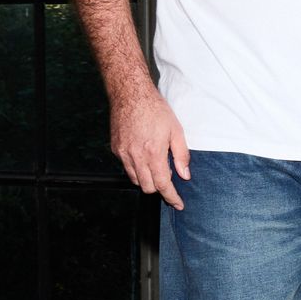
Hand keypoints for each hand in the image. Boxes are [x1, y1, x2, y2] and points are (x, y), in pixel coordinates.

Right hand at [110, 88, 189, 209]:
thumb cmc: (156, 110)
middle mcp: (135, 157)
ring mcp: (123, 154)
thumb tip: (184, 175)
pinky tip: (145, 158)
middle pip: (147, 187)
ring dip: (147, 179)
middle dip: (159, 189)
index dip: (171, 197)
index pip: (162, 184)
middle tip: (170, 180)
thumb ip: (181, 155)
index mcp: (153, 153)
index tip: (178, 204)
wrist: (131, 95)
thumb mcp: (176, 131)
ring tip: (158, 167)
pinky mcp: (116, 149)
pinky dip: (137, 169)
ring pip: (135, 179)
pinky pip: (126, 168)